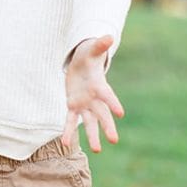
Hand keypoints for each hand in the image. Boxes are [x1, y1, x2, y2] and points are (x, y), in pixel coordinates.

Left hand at [62, 36, 123, 151]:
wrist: (81, 63)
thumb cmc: (89, 55)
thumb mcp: (92, 49)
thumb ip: (100, 45)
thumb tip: (109, 36)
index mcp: (99, 85)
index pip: (108, 95)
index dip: (113, 103)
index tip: (121, 113)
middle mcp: (94, 98)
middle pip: (102, 114)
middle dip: (107, 126)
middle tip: (114, 140)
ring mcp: (84, 104)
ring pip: (89, 122)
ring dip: (92, 135)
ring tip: (97, 150)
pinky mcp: (73, 106)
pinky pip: (70, 120)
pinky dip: (68, 131)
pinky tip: (65, 143)